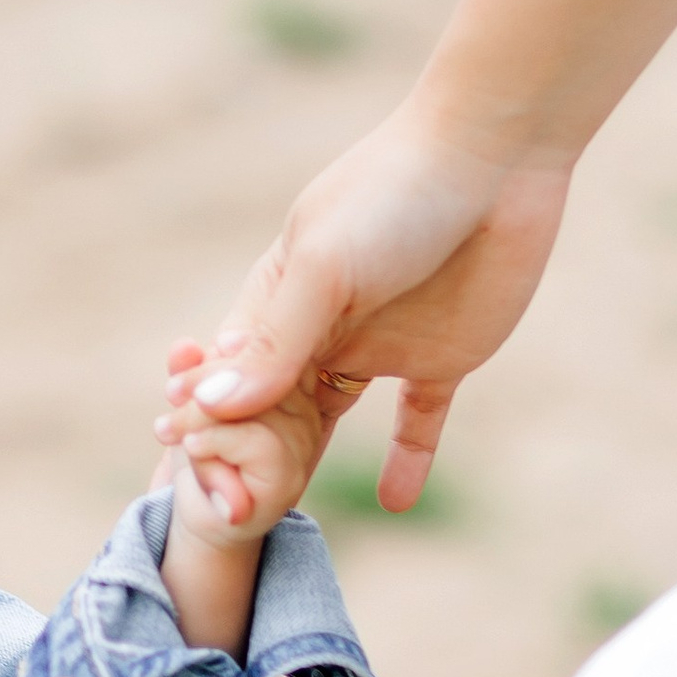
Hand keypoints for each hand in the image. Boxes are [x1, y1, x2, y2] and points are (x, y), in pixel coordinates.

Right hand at [161, 101, 570, 514]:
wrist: (497, 156)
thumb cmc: (394, 193)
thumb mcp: (324, 268)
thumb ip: (274, 343)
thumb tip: (211, 407)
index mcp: (278, 299)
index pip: (229, 377)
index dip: (204, 423)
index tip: (179, 469)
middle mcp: (320, 328)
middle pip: (271, 411)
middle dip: (246, 460)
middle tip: (226, 515)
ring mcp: (378, 345)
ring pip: (329, 424)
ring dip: (305, 468)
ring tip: (280, 520)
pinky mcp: (440, 357)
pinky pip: (418, 421)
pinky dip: (409, 460)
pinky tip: (397, 503)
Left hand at [163, 365, 336, 546]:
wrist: (205, 517)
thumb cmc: (205, 451)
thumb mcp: (192, 400)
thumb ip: (191, 370)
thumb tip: (184, 348)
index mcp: (290, 375)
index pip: (256, 345)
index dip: (212, 360)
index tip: (180, 385)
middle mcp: (306, 403)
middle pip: (254, 370)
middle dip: (199, 394)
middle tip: (172, 424)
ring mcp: (303, 439)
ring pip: (251, 404)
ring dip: (199, 425)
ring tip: (190, 447)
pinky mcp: (289, 475)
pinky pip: (253, 441)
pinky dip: (211, 445)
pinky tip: (195, 452)